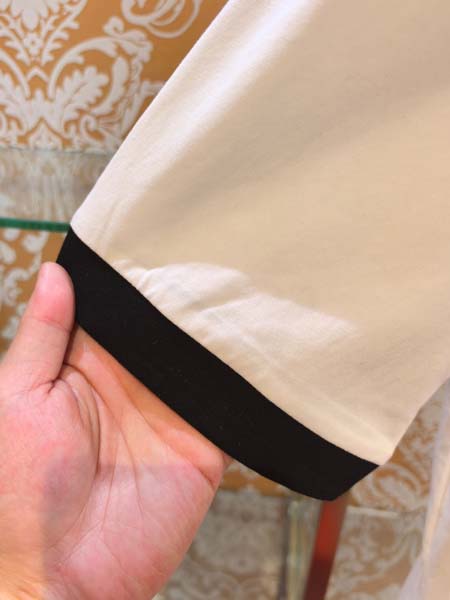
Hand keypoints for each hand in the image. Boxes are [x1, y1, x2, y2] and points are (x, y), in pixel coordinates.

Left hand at [0, 262, 230, 599]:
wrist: (60, 578)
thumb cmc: (18, 492)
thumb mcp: (17, 401)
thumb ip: (44, 337)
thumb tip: (57, 273)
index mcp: (87, 365)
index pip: (118, 307)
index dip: (136, 273)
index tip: (159, 231)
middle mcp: (134, 380)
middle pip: (166, 324)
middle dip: (187, 290)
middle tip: (218, 241)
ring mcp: (172, 409)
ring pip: (202, 355)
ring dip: (219, 327)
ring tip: (248, 276)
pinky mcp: (205, 441)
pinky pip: (231, 402)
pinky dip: (247, 376)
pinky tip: (265, 340)